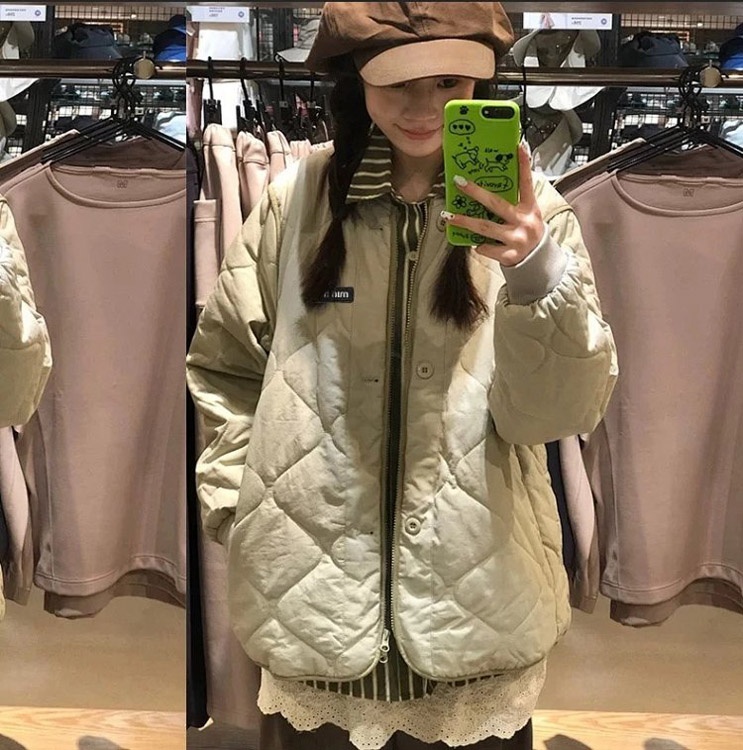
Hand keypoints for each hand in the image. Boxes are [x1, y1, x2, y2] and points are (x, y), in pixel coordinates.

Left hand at [442, 144, 545, 266]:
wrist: (537, 261)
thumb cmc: (526, 233)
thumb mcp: (527, 215)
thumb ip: (514, 202)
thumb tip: (491, 184)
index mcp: (530, 208)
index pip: (526, 183)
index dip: (523, 165)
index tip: (518, 147)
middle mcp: (524, 222)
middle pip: (496, 204)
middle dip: (476, 192)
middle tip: (459, 182)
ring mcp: (517, 239)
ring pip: (485, 227)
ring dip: (464, 221)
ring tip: (448, 215)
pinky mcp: (509, 255)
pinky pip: (486, 248)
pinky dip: (479, 246)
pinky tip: (477, 244)